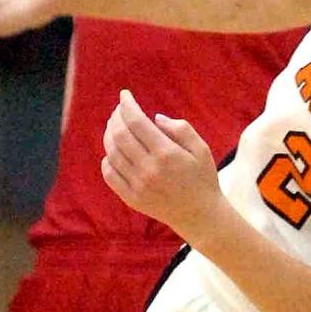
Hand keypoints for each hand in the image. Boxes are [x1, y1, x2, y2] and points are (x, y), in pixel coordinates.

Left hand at [101, 89, 221, 243]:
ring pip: (112, 153)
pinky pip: (110, 174)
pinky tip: (114, 151)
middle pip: (120, 135)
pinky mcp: (132, 198)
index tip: (125, 95)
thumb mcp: (201, 149)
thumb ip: (181, 129)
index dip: (127, 105)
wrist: (200, 216)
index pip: (136, 122)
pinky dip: (108, 159)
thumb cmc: (203, 178)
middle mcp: (149, 169)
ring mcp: (138, 185)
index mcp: (167, 154)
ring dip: (109, 135)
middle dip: (116, 117)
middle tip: (120, 110)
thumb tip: (155, 118)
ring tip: (115, 127)